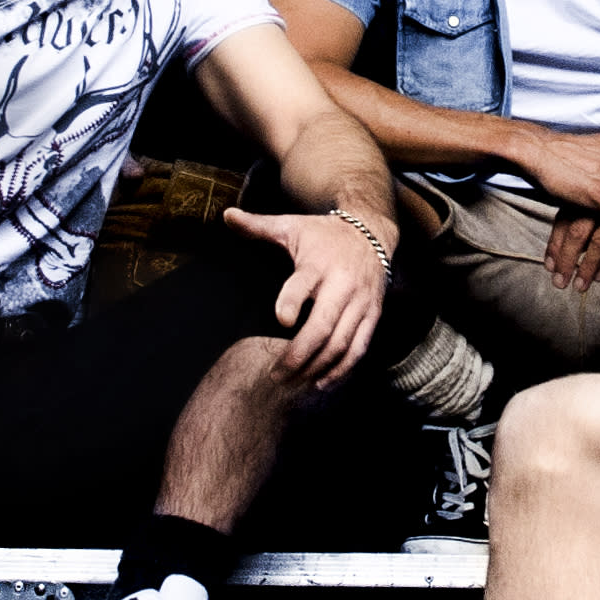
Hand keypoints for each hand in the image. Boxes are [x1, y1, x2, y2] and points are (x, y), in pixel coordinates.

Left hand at [221, 205, 390, 386]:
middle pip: (323, 325)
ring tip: (294, 384)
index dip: (292, 301)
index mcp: (318, 264)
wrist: (372, 233)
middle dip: (299, 354)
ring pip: (342, 343)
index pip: (304, 283)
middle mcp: (342, 285)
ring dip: (318, 367)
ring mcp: (360, 303)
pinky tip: (322, 382)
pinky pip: (359, 348)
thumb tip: (226, 216)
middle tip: (276, 375)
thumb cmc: (323, 234)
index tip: (281, 319)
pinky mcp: (373, 315)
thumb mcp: (292, 226)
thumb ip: (258, 226)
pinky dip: (342, 369)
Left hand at [544, 204, 599, 291]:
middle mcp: (598, 203)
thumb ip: (575, 220)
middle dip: (566, 261)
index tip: (550, 268)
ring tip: (580, 286)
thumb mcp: (593, 200)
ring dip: (588, 267)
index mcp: (584, 195)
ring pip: (599, 243)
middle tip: (560, 283)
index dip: (554, 247)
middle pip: (577, 234)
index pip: (563, 222)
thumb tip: (558, 254)